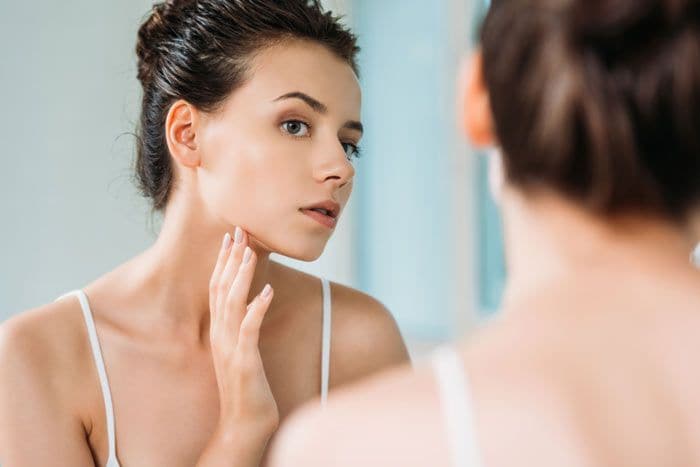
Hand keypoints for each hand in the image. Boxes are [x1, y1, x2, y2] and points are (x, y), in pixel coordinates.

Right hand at [208, 227, 277, 438]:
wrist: (244, 422)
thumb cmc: (247, 387)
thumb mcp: (241, 351)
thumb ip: (242, 326)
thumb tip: (252, 302)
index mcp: (220, 331)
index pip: (218, 288)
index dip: (224, 262)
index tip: (232, 238)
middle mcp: (221, 335)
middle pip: (221, 289)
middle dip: (231, 259)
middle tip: (240, 231)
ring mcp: (230, 347)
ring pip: (232, 303)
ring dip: (241, 275)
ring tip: (251, 252)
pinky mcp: (244, 360)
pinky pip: (249, 329)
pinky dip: (257, 307)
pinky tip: (269, 291)